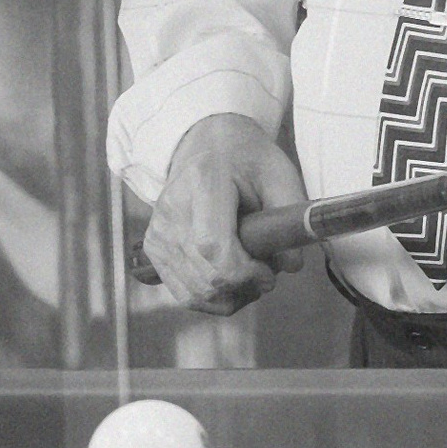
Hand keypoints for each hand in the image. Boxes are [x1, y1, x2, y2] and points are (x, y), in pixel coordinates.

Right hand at [142, 114, 307, 315]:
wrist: (209, 149)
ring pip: (194, 292)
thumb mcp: (279, 175)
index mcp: (203, 183)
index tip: (270, 273)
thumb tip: (292, 266)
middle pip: (205, 275)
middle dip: (244, 287)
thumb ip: (290, 215)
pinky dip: (213, 298)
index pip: (212, 246)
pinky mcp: (154, 250)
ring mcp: (158, 233)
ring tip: (253, 278)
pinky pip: (184, 293)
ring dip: (231, 297)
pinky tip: (234, 284)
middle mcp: (171, 210)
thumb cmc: (248, 162)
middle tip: (268, 274)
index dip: (243, 272)